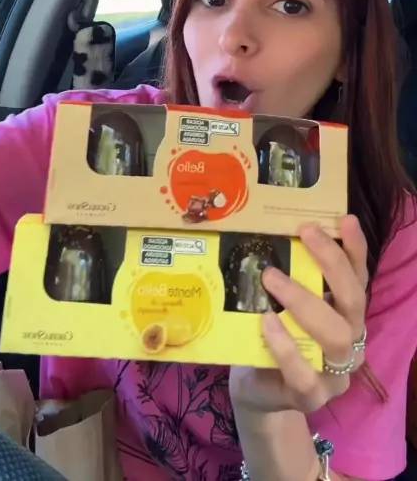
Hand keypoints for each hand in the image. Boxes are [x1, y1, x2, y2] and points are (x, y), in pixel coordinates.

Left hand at [229, 215, 367, 415]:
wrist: (257, 388)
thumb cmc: (273, 334)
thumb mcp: (284, 302)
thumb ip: (291, 276)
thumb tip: (275, 230)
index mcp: (347, 314)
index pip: (359, 277)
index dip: (355, 248)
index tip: (343, 219)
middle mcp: (351, 340)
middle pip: (354, 300)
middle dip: (330, 263)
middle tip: (303, 232)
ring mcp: (335, 373)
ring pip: (335, 336)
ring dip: (303, 301)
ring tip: (271, 276)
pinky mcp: (312, 397)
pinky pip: (304, 373)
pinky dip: (285, 346)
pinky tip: (267, 322)